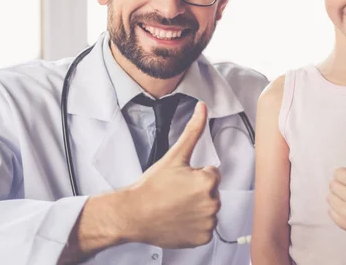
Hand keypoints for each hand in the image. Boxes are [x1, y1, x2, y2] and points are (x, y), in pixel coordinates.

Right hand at [119, 102, 220, 247]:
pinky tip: (179, 220)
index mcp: (207, 180)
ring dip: (197, 208)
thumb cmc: (151, 186)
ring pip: (209, 209)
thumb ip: (193, 130)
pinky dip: (195, 226)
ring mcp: (208, 222)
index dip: (194, 175)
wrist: (133, 214)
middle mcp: (212, 202)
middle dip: (197, 191)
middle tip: (175, 194)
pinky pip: (206, 228)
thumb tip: (203, 107)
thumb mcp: (174, 155)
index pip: (211, 174)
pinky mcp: (203, 238)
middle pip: (211, 192)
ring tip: (175, 207)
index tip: (179, 181)